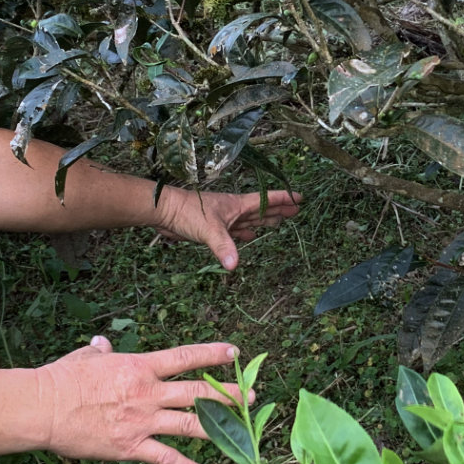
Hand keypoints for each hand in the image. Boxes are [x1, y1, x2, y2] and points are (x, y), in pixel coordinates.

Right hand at [37, 337, 248, 463]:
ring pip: (191, 424)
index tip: (234, 353)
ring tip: (244, 431)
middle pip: (197, 391)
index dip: (212, 355)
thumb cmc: (62, 379)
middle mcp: (148, 393)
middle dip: (228, 394)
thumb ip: (102, 351)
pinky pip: (167, 459)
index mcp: (139, 366)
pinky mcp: (132, 447)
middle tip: (252, 395)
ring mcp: (142, 421)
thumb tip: (104, 343)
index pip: (185, 357)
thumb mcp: (86, 358)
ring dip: (220, 427)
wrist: (43, 408)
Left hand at [156, 187, 302, 269]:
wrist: (164, 211)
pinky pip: (235, 230)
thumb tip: (234, 266)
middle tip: (296, 211)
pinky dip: (244, 233)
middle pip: (261, 210)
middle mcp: (233, 210)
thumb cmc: (187, 213)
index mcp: (237, 205)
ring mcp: (223, 218)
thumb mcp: (209, 230)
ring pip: (249, 220)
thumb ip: (224, 247)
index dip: (283, 199)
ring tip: (278, 222)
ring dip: (263, 221)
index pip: (265, 200)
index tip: (299, 198)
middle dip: (278, 210)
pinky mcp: (213, 228)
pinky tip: (248, 236)